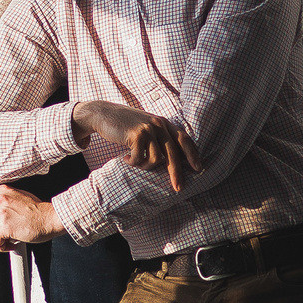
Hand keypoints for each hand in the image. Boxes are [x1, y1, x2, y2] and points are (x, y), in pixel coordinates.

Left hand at [0, 185, 62, 249]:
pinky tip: (11, 244)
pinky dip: (2, 246)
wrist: (51, 218)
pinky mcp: (5, 227)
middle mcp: (0, 200)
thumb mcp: (18, 196)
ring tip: (7, 238)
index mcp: (1, 191)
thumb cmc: (38, 210)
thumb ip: (4, 200)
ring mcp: (1, 213)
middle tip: (1, 231)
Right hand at [71, 100, 201, 191]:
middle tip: (178, 188)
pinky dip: (133, 162)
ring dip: (145, 166)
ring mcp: (148, 129)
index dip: (192, 154)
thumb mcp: (146, 126)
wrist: (104, 114)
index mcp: (164, 122)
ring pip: (155, 159)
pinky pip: (139, 159)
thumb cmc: (125, 124)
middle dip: (176, 173)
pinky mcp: (136, 135)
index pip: (184, 138)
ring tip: (134, 161)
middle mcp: (159, 124)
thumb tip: (173, 159)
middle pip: (173, 154)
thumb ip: (159, 136)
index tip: (198, 168)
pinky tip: (126, 157)